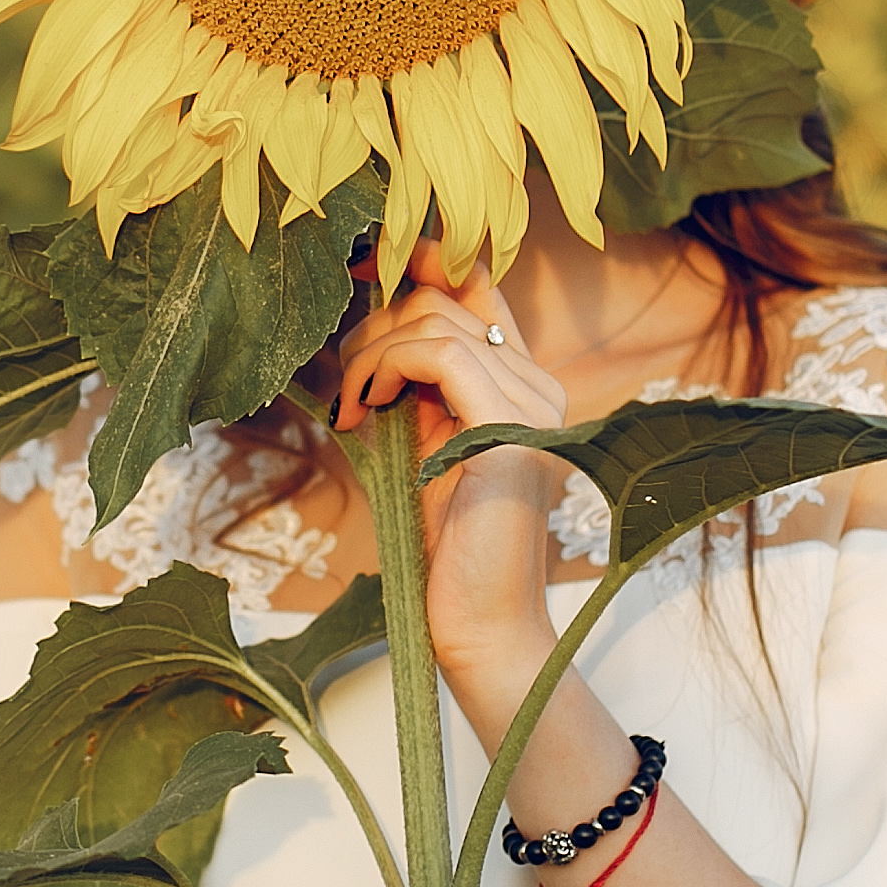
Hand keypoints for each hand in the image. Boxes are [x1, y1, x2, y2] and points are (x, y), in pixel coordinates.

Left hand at [330, 242, 564, 686]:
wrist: (480, 625)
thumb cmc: (444, 546)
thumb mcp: (422, 446)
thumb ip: (412, 389)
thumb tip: (364, 332)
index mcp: (523, 384)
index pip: (479, 289)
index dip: (423, 261)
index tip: (365, 266)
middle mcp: (539, 384)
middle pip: (445, 301)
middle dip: (375, 328)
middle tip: (346, 386)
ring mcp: (533, 404)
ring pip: (436, 322)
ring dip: (370, 355)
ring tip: (352, 406)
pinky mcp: (510, 429)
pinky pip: (441, 355)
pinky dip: (386, 368)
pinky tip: (366, 409)